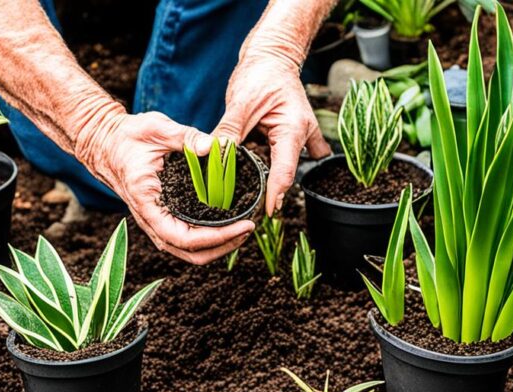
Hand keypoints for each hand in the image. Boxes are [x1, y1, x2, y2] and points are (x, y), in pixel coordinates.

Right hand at [81, 112, 253, 264]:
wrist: (103, 142)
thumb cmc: (126, 136)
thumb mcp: (157, 129)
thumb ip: (187, 137)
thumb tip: (215, 147)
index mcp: (147, 203)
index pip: (182, 238)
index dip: (216, 239)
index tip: (243, 226)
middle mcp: (150, 219)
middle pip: (189, 253)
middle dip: (223, 247)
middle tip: (249, 229)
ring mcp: (155, 221)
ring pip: (188, 250)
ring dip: (217, 246)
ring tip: (242, 229)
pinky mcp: (161, 216)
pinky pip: (185, 238)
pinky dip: (208, 238)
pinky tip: (226, 225)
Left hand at [214, 55, 331, 215]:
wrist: (273, 58)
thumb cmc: (261, 74)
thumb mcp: (241, 102)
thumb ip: (229, 131)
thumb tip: (212, 155)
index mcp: (293, 128)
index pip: (286, 169)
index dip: (277, 192)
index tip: (269, 212)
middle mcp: (301, 136)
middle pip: (286, 171)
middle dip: (271, 189)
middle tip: (252, 206)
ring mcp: (299, 137)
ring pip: (285, 166)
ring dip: (271, 177)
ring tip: (250, 192)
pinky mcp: (290, 138)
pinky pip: (285, 159)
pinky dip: (273, 167)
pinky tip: (254, 173)